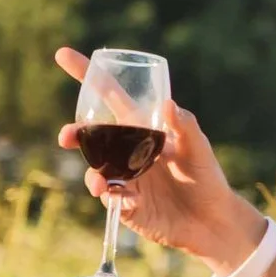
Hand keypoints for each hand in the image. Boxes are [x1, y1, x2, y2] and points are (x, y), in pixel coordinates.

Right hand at [52, 47, 267, 270]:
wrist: (212, 222)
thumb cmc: (206, 179)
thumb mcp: (199, 149)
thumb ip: (185, 126)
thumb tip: (167, 104)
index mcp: (141, 129)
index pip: (109, 97)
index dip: (87, 76)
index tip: (62, 54)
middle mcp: (127, 151)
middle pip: (92, 136)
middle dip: (75, 134)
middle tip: (65, 137)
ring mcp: (124, 177)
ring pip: (95, 169)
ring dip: (92, 174)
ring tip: (99, 185)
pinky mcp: (126, 205)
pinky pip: (111, 198)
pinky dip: (115, 198)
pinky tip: (129, 202)